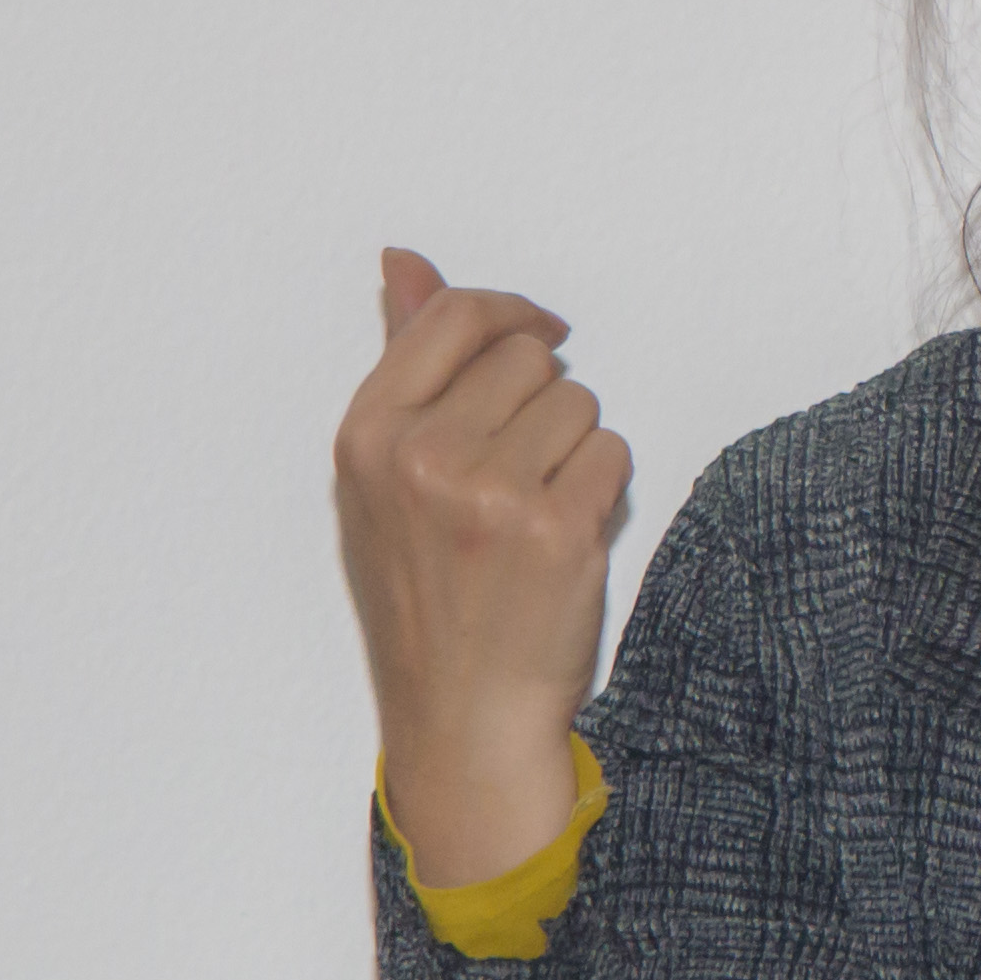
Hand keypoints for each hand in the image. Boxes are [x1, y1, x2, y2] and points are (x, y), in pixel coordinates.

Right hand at [337, 248, 631, 885]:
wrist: (462, 719)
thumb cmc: (425, 597)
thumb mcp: (382, 480)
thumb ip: (404, 362)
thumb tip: (406, 260)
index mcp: (368, 436)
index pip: (456, 316)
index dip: (512, 317)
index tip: (543, 335)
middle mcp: (422, 457)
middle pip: (529, 358)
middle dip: (540, 404)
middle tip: (515, 477)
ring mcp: (492, 493)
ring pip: (579, 404)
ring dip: (574, 449)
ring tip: (532, 515)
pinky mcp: (559, 528)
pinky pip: (612, 454)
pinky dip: (602, 491)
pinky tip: (564, 540)